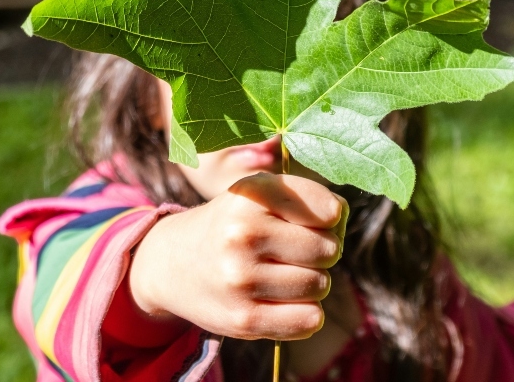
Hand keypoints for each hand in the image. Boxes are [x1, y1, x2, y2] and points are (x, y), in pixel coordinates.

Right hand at [129, 173, 347, 339]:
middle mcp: (243, 233)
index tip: (311, 221)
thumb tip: (340, 219)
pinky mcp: (243, 319)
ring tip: (282, 273)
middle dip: (321, 252)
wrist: (173, 262)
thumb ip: (308, 198)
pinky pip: (309, 320)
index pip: (330, 211)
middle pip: (329, 250)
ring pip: (320, 285)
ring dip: (312, 282)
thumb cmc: (234, 224)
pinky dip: (306, 313)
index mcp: (252, 194)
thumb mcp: (260, 193)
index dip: (330, 219)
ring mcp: (241, 278)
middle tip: (294, 251)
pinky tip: (283, 300)